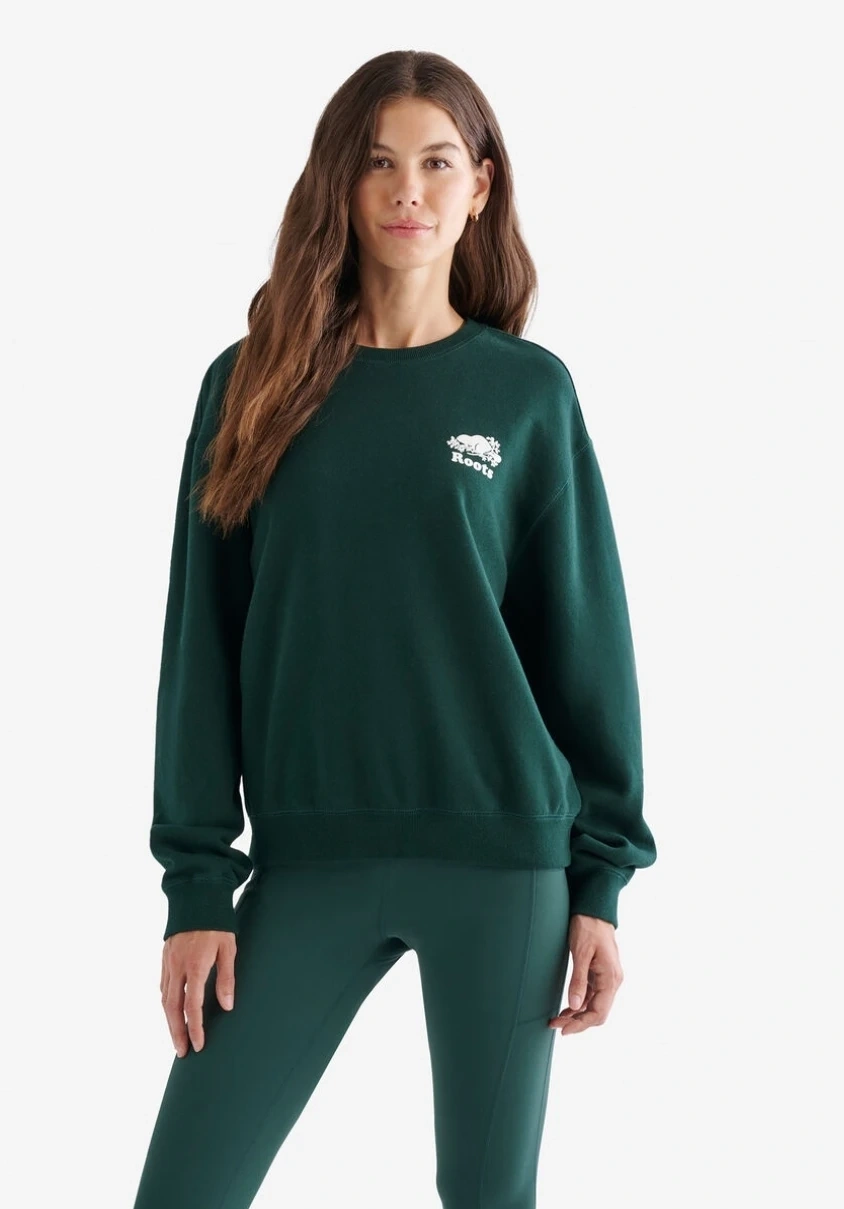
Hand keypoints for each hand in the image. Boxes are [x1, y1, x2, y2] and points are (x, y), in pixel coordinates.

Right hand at [160, 930, 236, 1056]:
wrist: (195, 897)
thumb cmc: (217, 923)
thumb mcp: (228, 948)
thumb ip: (226, 978)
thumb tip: (227, 1006)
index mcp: (195, 966)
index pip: (192, 1006)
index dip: (195, 1028)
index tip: (199, 1045)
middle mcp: (177, 967)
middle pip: (173, 1008)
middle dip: (177, 1032)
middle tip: (182, 1052)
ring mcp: (168, 962)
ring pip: (165, 999)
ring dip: (169, 1021)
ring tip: (177, 1037)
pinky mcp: (164, 958)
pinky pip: (163, 986)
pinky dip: (166, 1003)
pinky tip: (171, 1011)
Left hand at [548, 913, 623, 1034]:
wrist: (594, 908)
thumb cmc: (587, 926)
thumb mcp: (580, 952)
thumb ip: (579, 980)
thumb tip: (575, 1006)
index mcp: (610, 978)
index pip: (598, 1012)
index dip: (581, 1025)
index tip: (563, 1030)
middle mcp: (613, 981)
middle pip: (597, 1013)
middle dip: (577, 1022)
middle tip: (555, 1024)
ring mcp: (608, 978)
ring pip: (594, 1006)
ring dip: (577, 1014)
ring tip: (556, 1018)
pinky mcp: (601, 974)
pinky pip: (593, 996)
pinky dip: (580, 1004)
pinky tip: (566, 1007)